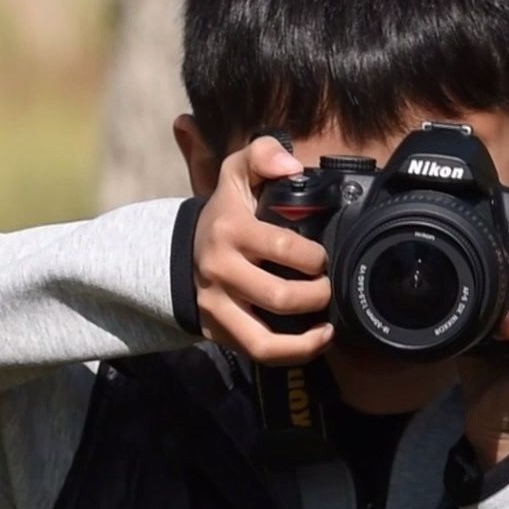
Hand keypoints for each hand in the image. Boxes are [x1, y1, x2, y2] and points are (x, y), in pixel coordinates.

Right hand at [188, 135, 334, 364]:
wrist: (181, 254)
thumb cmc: (225, 214)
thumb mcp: (237, 174)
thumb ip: (263, 155)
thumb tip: (292, 166)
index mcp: (230, 230)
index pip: (284, 248)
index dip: (315, 257)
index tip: (322, 257)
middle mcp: (220, 271)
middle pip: (280, 297)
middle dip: (317, 293)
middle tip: (327, 284)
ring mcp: (217, 306)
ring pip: (266, 337)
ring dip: (308, 334)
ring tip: (326, 320)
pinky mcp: (220, 332)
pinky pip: (260, 353)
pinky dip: (296, 353)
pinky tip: (318, 340)